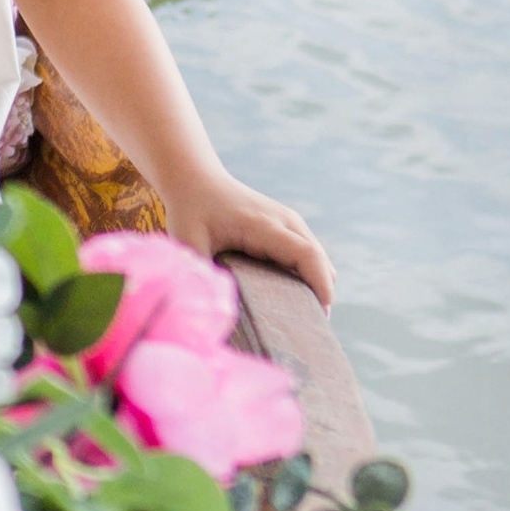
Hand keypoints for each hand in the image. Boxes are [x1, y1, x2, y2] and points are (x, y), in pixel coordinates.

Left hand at [165, 165, 334, 309]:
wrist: (196, 179)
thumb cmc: (190, 211)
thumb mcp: (187, 241)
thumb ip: (200, 271)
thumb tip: (211, 306)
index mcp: (265, 226)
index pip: (306, 255)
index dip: (319, 285)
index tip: (322, 315)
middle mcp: (286, 221)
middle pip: (320, 260)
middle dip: (321, 293)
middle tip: (311, 331)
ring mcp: (290, 222)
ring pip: (318, 258)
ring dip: (316, 284)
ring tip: (301, 319)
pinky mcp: (288, 226)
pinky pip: (309, 254)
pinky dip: (309, 275)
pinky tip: (293, 298)